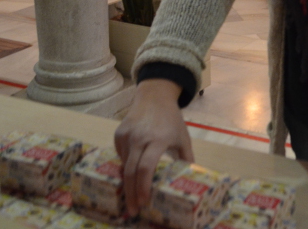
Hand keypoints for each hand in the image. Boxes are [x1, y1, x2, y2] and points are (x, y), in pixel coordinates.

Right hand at [115, 79, 193, 215]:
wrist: (154, 96)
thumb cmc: (171, 119)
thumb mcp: (183, 137)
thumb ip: (186, 158)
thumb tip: (189, 180)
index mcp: (158, 139)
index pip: (146, 167)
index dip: (143, 186)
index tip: (144, 201)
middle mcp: (140, 138)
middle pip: (130, 171)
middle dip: (131, 193)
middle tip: (133, 209)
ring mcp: (127, 135)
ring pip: (123, 165)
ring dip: (127, 182)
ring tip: (132, 196)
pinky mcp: (118, 134)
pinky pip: (120, 155)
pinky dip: (124, 166)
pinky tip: (130, 172)